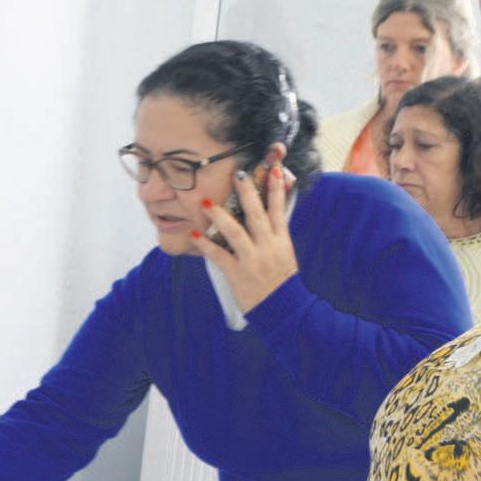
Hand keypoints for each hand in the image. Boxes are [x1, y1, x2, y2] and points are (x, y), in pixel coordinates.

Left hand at [192, 165, 298, 311]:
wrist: (285, 311)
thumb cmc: (282, 282)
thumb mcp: (285, 254)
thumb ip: (275, 235)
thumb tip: (268, 213)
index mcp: (281, 241)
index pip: (279, 210)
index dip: (276, 189)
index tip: (272, 170)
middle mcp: (268, 248)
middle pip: (257, 215)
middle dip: (248, 193)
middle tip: (238, 174)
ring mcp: (252, 260)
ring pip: (235, 232)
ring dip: (219, 215)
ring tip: (206, 202)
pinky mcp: (238, 274)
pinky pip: (219, 256)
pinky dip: (206, 245)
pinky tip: (195, 234)